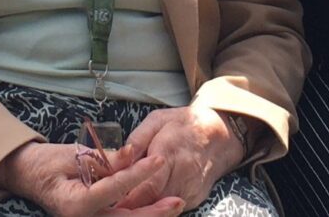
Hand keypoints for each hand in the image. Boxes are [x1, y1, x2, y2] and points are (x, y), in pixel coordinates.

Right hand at [0, 142, 185, 216]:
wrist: (27, 175)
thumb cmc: (46, 162)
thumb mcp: (72, 154)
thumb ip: (103, 158)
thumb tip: (132, 153)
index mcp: (74, 203)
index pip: (113, 189)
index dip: (138, 174)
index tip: (159, 160)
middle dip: (153, 212)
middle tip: (177, 200)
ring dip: (150, 215)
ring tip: (174, 205)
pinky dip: (139, 213)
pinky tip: (157, 207)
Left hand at [116, 105, 245, 209]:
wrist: (220, 136)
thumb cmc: (184, 125)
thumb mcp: (157, 121)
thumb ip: (136, 140)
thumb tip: (119, 158)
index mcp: (170, 152)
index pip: (147, 183)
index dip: (127, 195)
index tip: (108, 198)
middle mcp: (183, 175)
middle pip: (152, 200)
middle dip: (130, 205)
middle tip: (109, 205)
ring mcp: (190, 190)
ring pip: (160, 207)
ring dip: (141, 208)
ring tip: (122, 205)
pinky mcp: (194, 199)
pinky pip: (170, 208)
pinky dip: (155, 207)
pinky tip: (141, 202)